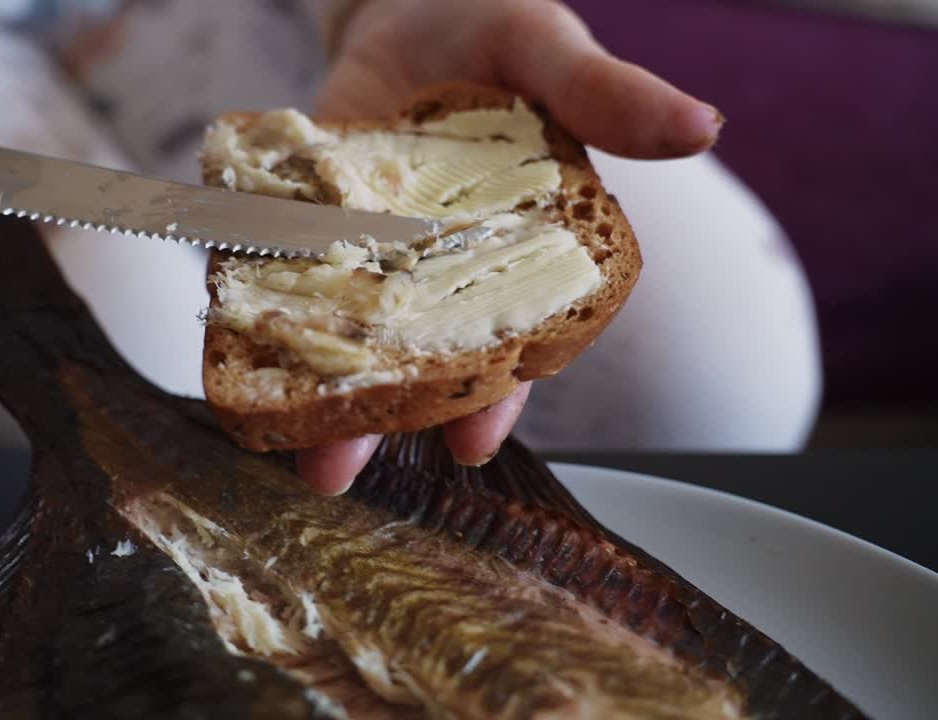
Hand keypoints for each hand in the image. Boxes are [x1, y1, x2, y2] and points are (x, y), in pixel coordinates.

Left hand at [299, 0, 722, 493]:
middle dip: (381, 417)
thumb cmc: (490, 26)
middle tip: (337, 472)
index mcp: (515, 248)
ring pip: (346, 331)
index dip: (494, 396)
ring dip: (314, 386)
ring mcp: (368, 247)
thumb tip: (705, 125)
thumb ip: (609, 95)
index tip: (471, 444)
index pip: (509, 339)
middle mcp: (438, 264)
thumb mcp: (548, 52)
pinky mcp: (308, 218)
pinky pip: (283, 270)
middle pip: (414, 358)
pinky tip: (233, 345)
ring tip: (281, 443)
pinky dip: (259, 306)